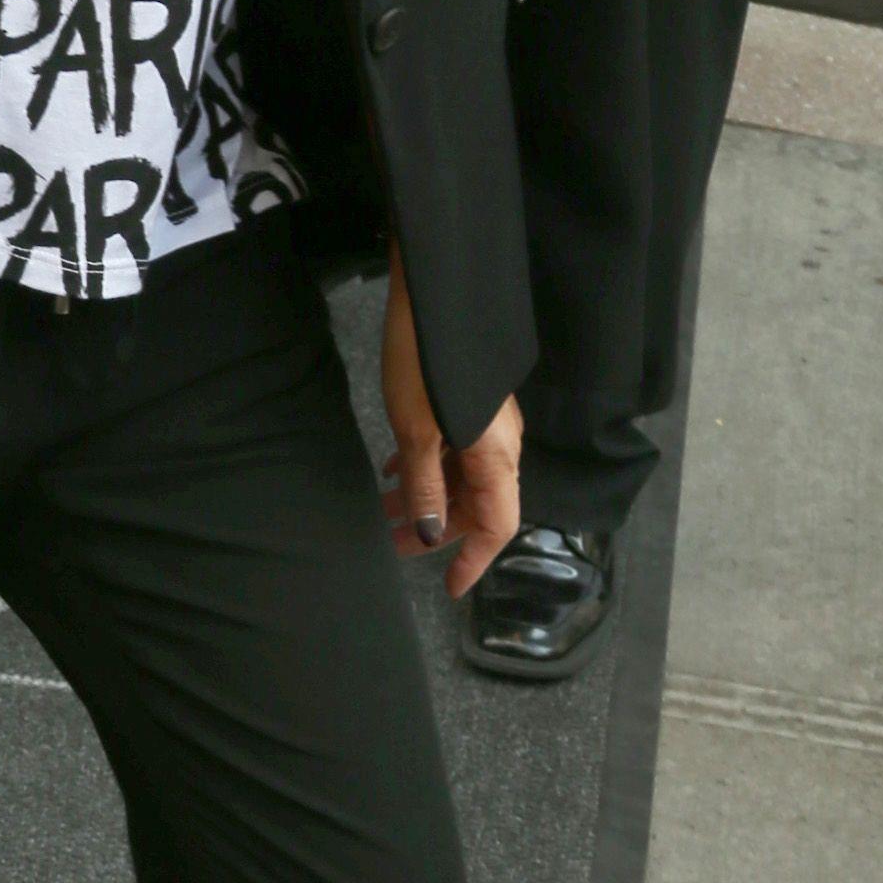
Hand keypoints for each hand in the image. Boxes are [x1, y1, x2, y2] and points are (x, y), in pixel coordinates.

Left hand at [379, 256, 522, 597]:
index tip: (449, 588)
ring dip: (424, 495)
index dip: (474, 560)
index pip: (497, 524)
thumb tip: (431, 533)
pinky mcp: (464, 403)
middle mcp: (499, 443)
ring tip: (383, 508)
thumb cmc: (423, 363)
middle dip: (436, 528)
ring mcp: (483, 422)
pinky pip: (450, 448)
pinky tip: (393, 467)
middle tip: (392, 543)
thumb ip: (426, 485)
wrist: (430, 294)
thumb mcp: (416, 431)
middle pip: (476, 503)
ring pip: (459, 475)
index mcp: (497, 455)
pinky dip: (424, 465)